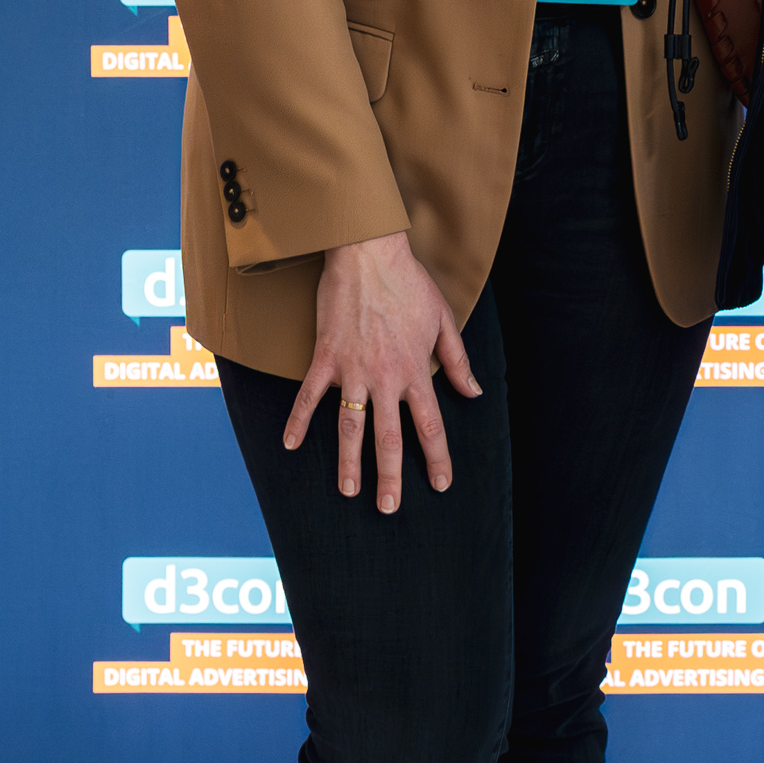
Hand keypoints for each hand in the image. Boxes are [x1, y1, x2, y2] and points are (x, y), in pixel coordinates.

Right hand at [283, 231, 479, 510]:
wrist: (368, 254)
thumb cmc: (408, 283)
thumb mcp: (442, 321)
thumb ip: (457, 361)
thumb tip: (473, 393)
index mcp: (416, 372)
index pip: (430, 426)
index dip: (437, 458)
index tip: (441, 484)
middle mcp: (386, 378)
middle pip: (389, 438)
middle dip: (390, 476)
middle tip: (388, 508)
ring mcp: (353, 370)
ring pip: (350, 427)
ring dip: (349, 462)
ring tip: (347, 490)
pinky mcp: (325, 358)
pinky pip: (308, 396)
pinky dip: (298, 421)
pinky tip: (291, 445)